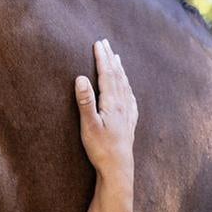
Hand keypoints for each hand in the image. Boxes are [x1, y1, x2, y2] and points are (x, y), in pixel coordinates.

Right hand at [75, 38, 136, 180]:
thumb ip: (85, 101)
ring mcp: (128, 114)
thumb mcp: (89, 125)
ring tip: (117, 58)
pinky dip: (128, 88)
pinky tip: (128, 89)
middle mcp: (123, 105)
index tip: (98, 43)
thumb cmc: (101, 148)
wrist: (118, 168)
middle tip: (105, 43)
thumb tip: (80, 77)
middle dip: (110, 58)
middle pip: (117, 76)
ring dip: (120, 70)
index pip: (107, 74)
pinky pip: (131, 99)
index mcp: (112, 103)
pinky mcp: (130, 123)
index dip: (102, 58)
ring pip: (125, 86)